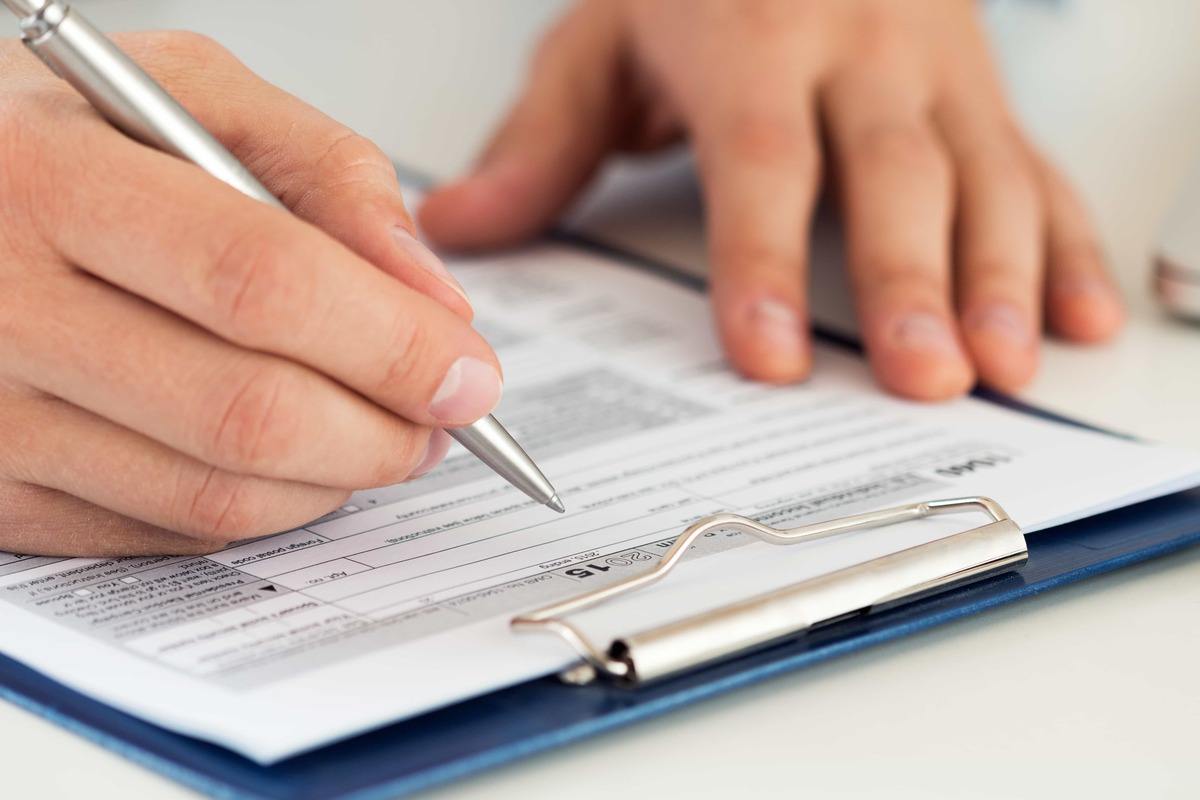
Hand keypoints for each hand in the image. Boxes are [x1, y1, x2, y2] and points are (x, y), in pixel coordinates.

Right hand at [0, 32, 501, 556]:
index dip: (391, 342)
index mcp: (48, 179)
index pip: (263, 283)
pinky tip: (287, 460)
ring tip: (378, 434)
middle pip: (249, 411)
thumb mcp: (187, 93)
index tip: (469, 373)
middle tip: (441, 418)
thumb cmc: (58, 139)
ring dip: (336, 480)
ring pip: (213, 493)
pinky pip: (162, 531)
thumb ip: (327, 171)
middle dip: (385, 431)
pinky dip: (260, 507)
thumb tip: (432, 299)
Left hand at [421, 0, 1123, 398]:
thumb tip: (462, 226)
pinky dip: (1068, 247)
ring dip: (1004, 274)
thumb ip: (543, 140)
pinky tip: (1076, 318)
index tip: (769, 353)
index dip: (765, 259)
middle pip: (893, 172)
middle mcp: (861, 50)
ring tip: (1004, 364)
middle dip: (911, 279)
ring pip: (985, 174)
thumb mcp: (605, 37)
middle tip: (922, 377)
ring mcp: (938, 71)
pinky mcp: (984, 94)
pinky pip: (1038, 168)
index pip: (762, 159)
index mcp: (755, 37)